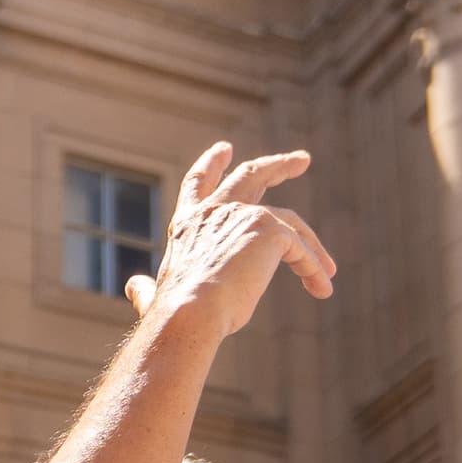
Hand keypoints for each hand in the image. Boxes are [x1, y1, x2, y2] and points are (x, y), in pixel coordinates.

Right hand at [118, 142, 329, 336]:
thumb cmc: (173, 314)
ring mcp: (242, 214)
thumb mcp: (157, 295)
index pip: (199, 184)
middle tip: (301, 160)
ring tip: (330, 267)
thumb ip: (145, 290)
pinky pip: (300, 248)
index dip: (212, 165)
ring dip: (313, 243)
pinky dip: (313, 268)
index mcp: (188, 224)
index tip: (225, 148)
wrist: (189, 314)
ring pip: (289, 221)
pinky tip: (322, 289)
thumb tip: (131, 287)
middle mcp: (214, 211)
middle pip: (250, 176)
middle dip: (278, 166)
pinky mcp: (268, 229)